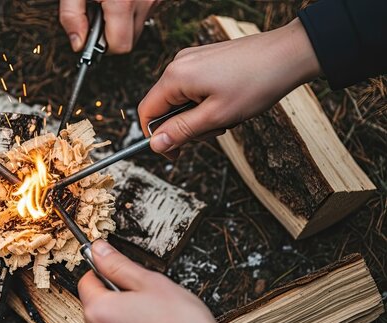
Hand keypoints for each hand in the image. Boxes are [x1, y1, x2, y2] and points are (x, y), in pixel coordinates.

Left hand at [60, 0, 155, 53]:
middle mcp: (143, 1)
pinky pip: (143, 14)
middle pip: (129, 41)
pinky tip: (118, 0)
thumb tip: (78, 44)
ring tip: (107, 4)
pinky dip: (130, 12)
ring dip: (121, 24)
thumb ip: (71, 16)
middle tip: (96, 17)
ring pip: (137, 29)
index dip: (102, 47)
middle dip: (111, 36)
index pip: (119, 46)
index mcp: (122, 2)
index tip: (90, 39)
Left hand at [78, 241, 225, 322]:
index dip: (104, 270)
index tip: (119, 269)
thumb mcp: (149, 281)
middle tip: (143, 294)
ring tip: (150, 314)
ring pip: (107, 322)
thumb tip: (99, 250)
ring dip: (122, 315)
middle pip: (96, 303)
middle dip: (115, 294)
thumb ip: (117, 264)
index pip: (86, 280)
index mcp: (99, 311)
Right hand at [138, 18, 320, 158]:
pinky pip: (194, 89)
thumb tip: (155, 145)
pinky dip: (208, 103)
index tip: (176, 153)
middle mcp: (178, 64)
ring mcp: (192, 60)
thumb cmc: (257, 82)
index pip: (147, 113)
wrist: (289, 54)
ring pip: (182, 101)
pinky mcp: (205, 60)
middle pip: (165, 108)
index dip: (157, 138)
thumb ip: (181, 131)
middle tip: (215, 129)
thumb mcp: (216, 116)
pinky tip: (229, 102)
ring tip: (228, 115)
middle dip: (187, 126)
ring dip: (201, 116)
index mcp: (175, 77)